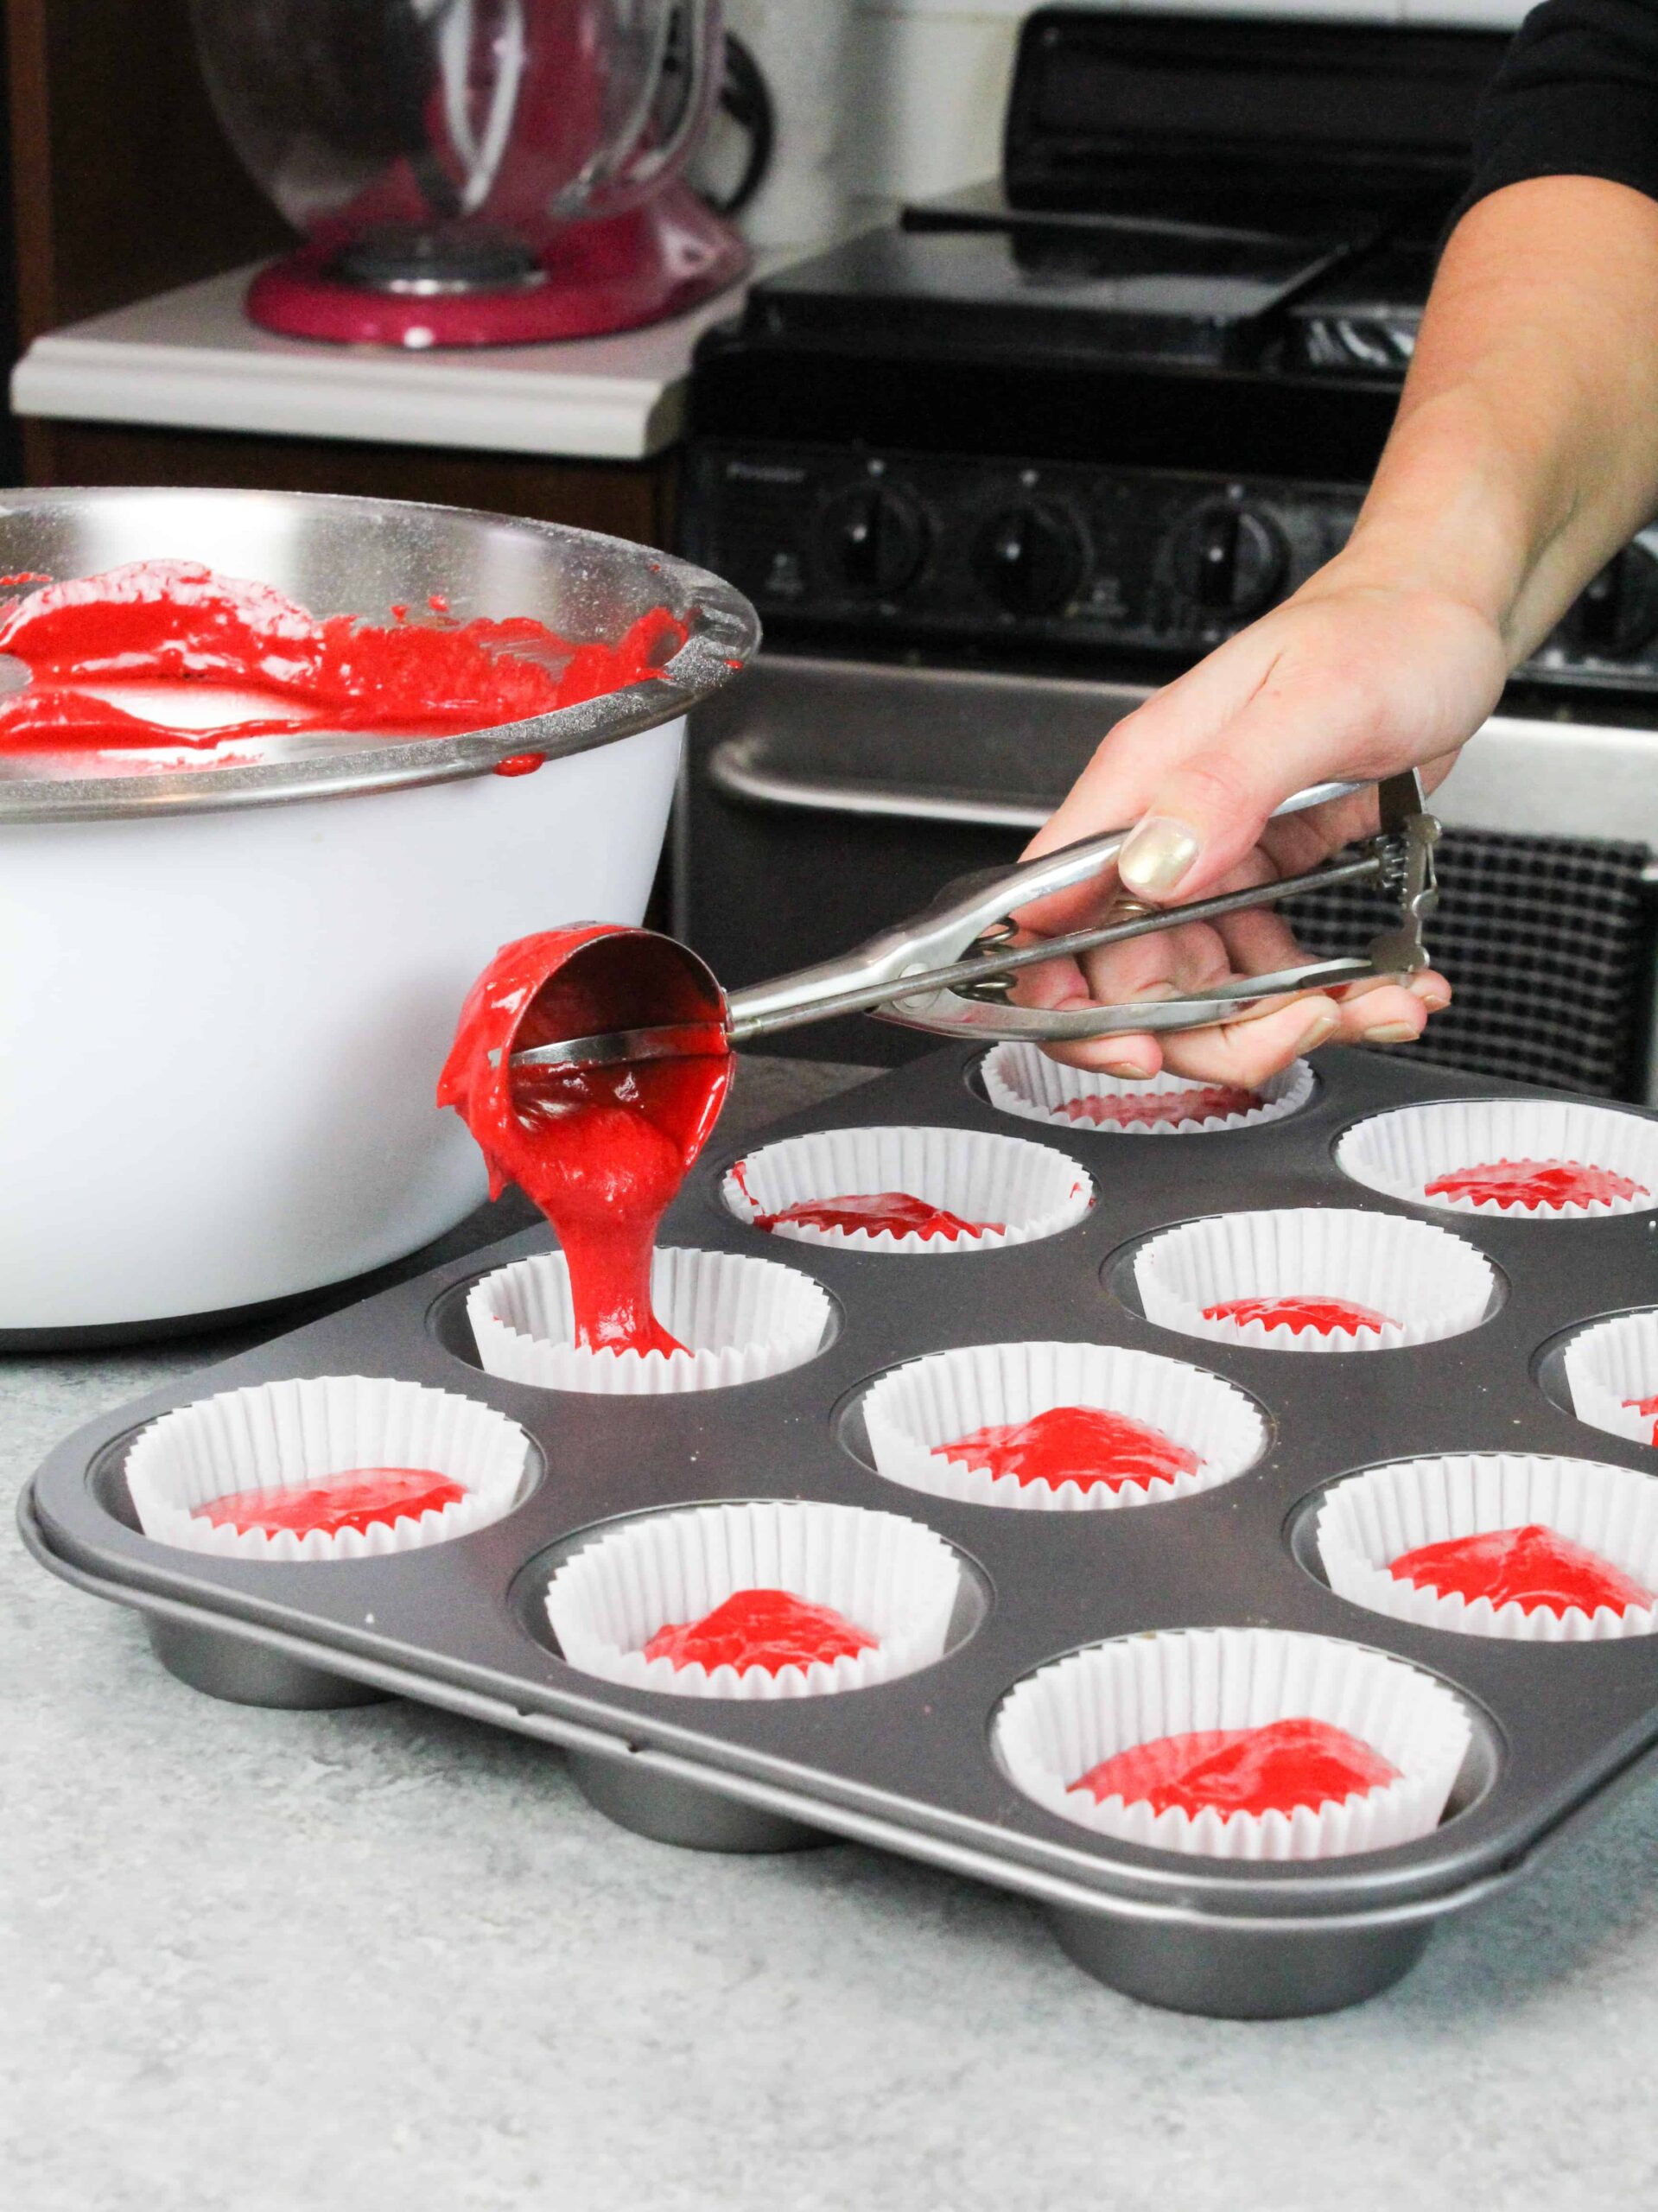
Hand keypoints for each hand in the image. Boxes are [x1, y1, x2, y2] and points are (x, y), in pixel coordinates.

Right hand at [1009, 572, 1505, 1084]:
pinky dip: (1328, 996)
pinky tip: (1387, 986)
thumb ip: (1224, 783)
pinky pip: (1269, 971)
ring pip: (1205, 992)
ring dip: (1289, 1022)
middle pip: (1131, 980)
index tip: (1134, 1045)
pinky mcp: (1261, 881)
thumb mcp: (1315, 702)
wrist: (1446, 619)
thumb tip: (1152, 865)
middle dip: (1215, 1031)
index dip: (1070, 998)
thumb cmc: (1380, 634)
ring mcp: (1211, 862)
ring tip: (1376, 1004)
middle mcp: (1160, 832)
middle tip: (1304, 1025)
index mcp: (1140, 784)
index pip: (1050, 911)